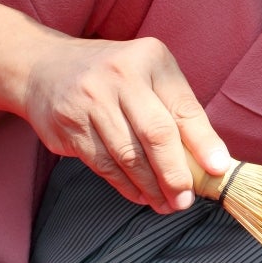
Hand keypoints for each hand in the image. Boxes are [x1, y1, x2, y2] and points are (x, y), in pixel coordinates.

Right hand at [20, 34, 230, 213]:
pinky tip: (140, 195)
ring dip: (151, 186)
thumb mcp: (148, 76)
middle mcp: (119, 75)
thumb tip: (210, 161)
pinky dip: (126, 185)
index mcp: (149, 58)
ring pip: (128, 155)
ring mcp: (90, 99)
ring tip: (166, 204)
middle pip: (156, 134)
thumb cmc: (112, 78)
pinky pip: (104, 164)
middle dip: (175, 174)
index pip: (183, 108)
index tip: (218, 169)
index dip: (203, 142)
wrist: (43, 66)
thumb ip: (177, 111)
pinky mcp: (69, 124)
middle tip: (185, 201)